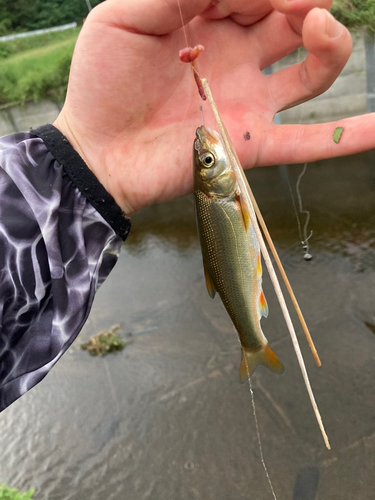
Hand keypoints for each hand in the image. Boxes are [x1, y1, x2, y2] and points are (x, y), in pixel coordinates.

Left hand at [54, 0, 368, 214]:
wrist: (98, 151)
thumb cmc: (103, 82)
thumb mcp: (127, 16)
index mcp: (208, 19)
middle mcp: (238, 57)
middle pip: (292, 20)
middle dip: (304, 0)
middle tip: (302, 1)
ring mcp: (249, 102)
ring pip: (311, 72)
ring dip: (331, 45)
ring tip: (319, 29)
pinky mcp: (251, 145)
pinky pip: (306, 141)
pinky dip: (345, 137)